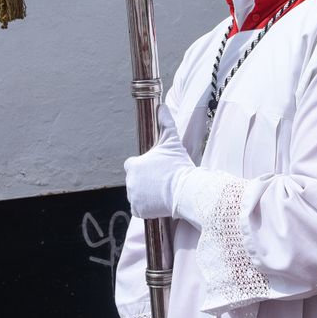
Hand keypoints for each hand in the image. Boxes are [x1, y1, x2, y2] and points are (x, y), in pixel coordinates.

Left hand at [124, 106, 193, 220]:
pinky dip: (146, 207)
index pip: (131, 164)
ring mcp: (133, 197)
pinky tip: (158, 202)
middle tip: (161, 180)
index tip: (155, 168)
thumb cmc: (179, 166)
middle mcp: (129, 181)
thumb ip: (165, 123)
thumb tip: (162, 106)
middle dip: (145, 180)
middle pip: (134, 180)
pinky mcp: (138, 211)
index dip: (143, 166)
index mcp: (132, 165)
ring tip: (161, 191)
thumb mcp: (172, 141)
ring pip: (136, 194)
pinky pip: (139, 208)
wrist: (187, 191)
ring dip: (145, 193)